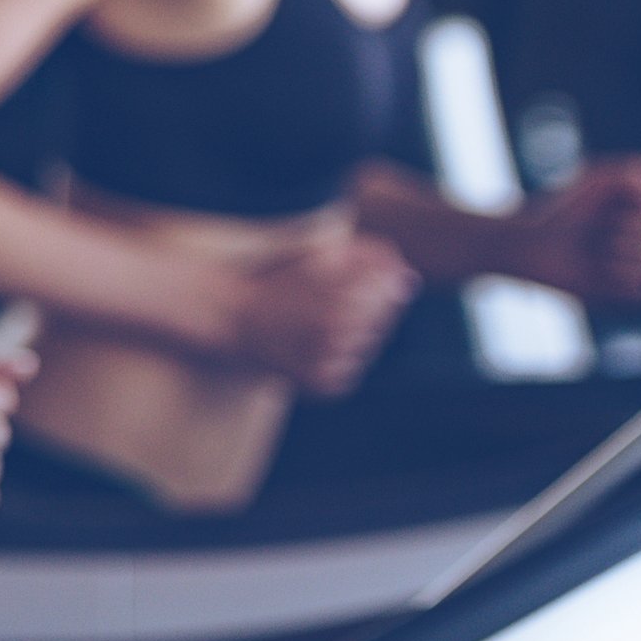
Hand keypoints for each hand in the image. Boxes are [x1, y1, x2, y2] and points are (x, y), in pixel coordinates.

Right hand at [223, 229, 416, 393]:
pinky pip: (351, 371)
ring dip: (354, 335)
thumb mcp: (322, 256)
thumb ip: (369, 257)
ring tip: (316, 325)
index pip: (394, 288)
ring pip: (371, 345)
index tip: (347, 280)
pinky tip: (311, 347)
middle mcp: (338, 330)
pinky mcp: (323, 384)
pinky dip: (338, 360)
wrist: (230, 318)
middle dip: (366, 307)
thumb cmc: (279, 281)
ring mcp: (330, 360)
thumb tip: (410, 280)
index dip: (376, 280)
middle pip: (385, 318)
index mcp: (341, 293)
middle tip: (326, 304)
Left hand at [502, 154, 640, 304]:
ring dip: (625, 253)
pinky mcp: (625, 290)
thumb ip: (634, 172)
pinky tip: (600, 271)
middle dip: (633, 228)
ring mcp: (636, 264)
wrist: (527, 244)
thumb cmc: (559, 209)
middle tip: (602, 228)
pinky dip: (624, 279)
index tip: (620, 202)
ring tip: (597, 250)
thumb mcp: (593, 179)